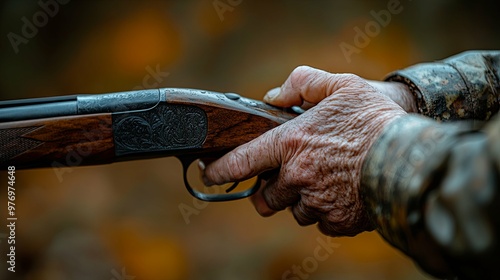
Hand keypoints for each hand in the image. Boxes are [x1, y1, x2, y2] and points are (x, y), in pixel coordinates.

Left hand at [203, 66, 406, 235]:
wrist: (411, 157)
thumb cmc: (375, 120)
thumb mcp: (341, 85)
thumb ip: (302, 82)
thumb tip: (274, 95)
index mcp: (291, 144)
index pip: (242, 162)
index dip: (220, 170)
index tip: (210, 174)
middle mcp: (297, 176)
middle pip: (265, 197)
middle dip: (269, 191)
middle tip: (284, 180)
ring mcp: (316, 202)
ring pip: (294, 211)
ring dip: (301, 200)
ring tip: (324, 182)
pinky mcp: (336, 221)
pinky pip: (321, 222)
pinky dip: (326, 211)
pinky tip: (342, 194)